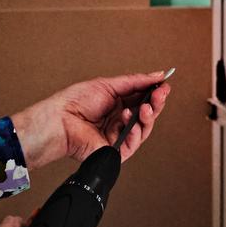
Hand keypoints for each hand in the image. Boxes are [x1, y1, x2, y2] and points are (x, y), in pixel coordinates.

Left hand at [12, 71, 171, 168]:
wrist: (61, 120)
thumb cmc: (75, 102)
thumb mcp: (108, 85)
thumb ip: (135, 81)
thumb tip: (156, 75)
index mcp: (118, 103)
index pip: (143, 98)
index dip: (155, 92)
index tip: (164, 84)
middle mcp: (120, 119)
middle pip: (147, 113)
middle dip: (156, 103)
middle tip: (161, 94)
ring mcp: (119, 135)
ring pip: (144, 128)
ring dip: (148, 116)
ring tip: (145, 107)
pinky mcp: (117, 150)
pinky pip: (134, 142)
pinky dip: (135, 130)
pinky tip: (129, 119)